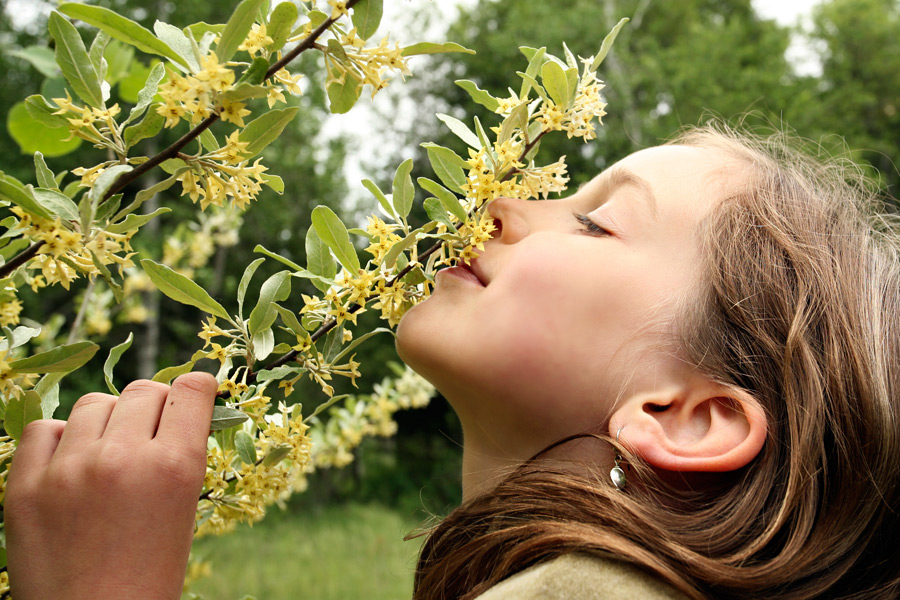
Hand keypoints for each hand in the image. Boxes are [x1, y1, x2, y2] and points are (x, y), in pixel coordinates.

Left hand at [5, 372, 217, 599]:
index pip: (191, 391)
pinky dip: (60, 439)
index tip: (194, 395)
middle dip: (154, 406)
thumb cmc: (148, 575)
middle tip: (150, 432)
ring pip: (95, 404)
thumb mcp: (182, 511)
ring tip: (108, 454)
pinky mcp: (25, 486)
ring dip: (108, 421)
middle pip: (144, 390)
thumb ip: (177, 456)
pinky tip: (71, 464)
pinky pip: (44, 430)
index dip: (198, 388)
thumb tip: (172, 411)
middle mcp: (123, 458)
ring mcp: (69, 469)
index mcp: (175, 467)